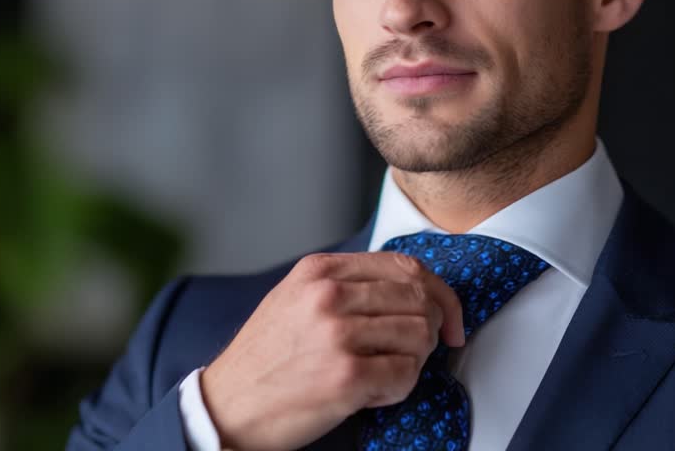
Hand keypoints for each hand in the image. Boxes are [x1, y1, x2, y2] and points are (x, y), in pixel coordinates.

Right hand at [199, 251, 464, 450]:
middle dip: (432, 329)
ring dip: (413, 361)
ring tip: (383, 374)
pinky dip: (400, 388)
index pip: (405, 266)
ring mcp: (337, 334)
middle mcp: (328, 295)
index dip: (439, 293)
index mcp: (320, 271)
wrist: (228, 408)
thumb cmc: (265, 360)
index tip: (447, 318)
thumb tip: (411, 289)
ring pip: (420, 335)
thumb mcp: (296, 300)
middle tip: (417, 351)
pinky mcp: (345, 375)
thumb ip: (347, 285)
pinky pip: (406, 374)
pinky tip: (374, 393)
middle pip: (419, 298)